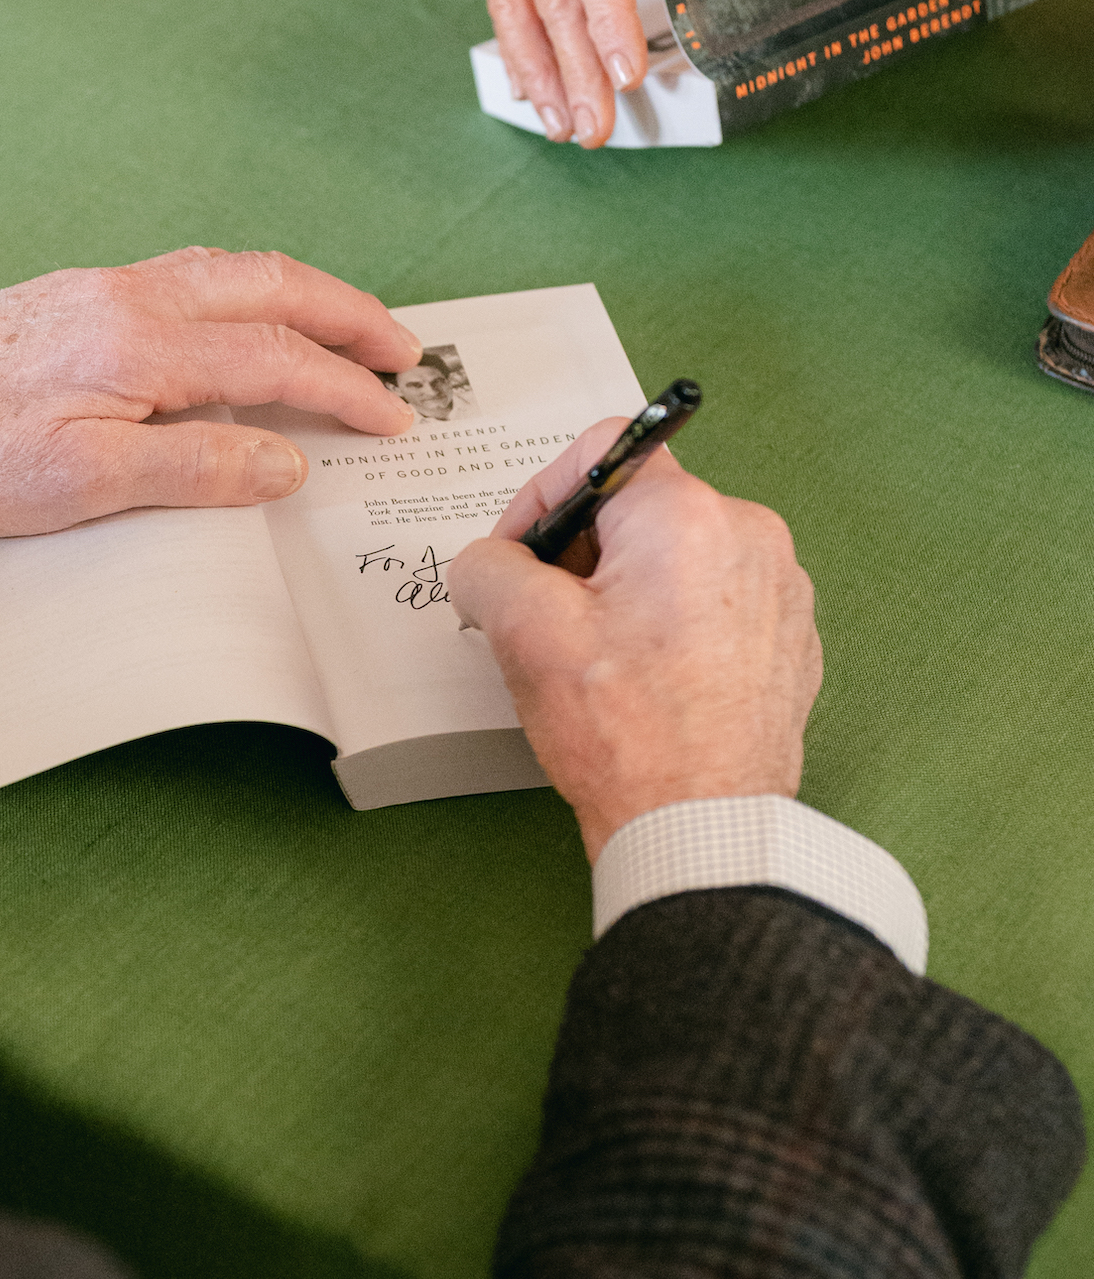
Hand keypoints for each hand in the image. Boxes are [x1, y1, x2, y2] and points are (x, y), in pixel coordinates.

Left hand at [0, 247, 420, 536]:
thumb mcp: (88, 483)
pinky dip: (243, 293)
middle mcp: (126, 294)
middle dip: (345, 314)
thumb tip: (286, 459)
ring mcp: (97, 287)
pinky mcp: (71, 297)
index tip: (393, 417)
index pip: (274, 356)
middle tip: (401, 351)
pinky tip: (245, 319)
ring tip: (344, 328)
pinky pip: (185, 276)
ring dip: (298, 295)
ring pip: (227, 271)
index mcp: (140, 338)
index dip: (343, 387)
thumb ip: (197, 464)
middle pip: (268, 285)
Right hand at [450, 421, 820, 861]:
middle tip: (550, 620)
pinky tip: (647, 683)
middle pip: (639, 507)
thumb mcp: (523, 633)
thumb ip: (489, 566)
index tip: (520, 554)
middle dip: (582, 554)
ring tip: (600, 662)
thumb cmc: (627, 736)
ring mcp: (780, 589)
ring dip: (627, 591)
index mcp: (687, 516)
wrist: (701, 828)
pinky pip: (715, 600)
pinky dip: (674, 625)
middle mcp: (750, 535)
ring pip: (677, 556)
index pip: (601, 450)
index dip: (542, 494)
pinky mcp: (790, 638)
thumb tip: (492, 563)